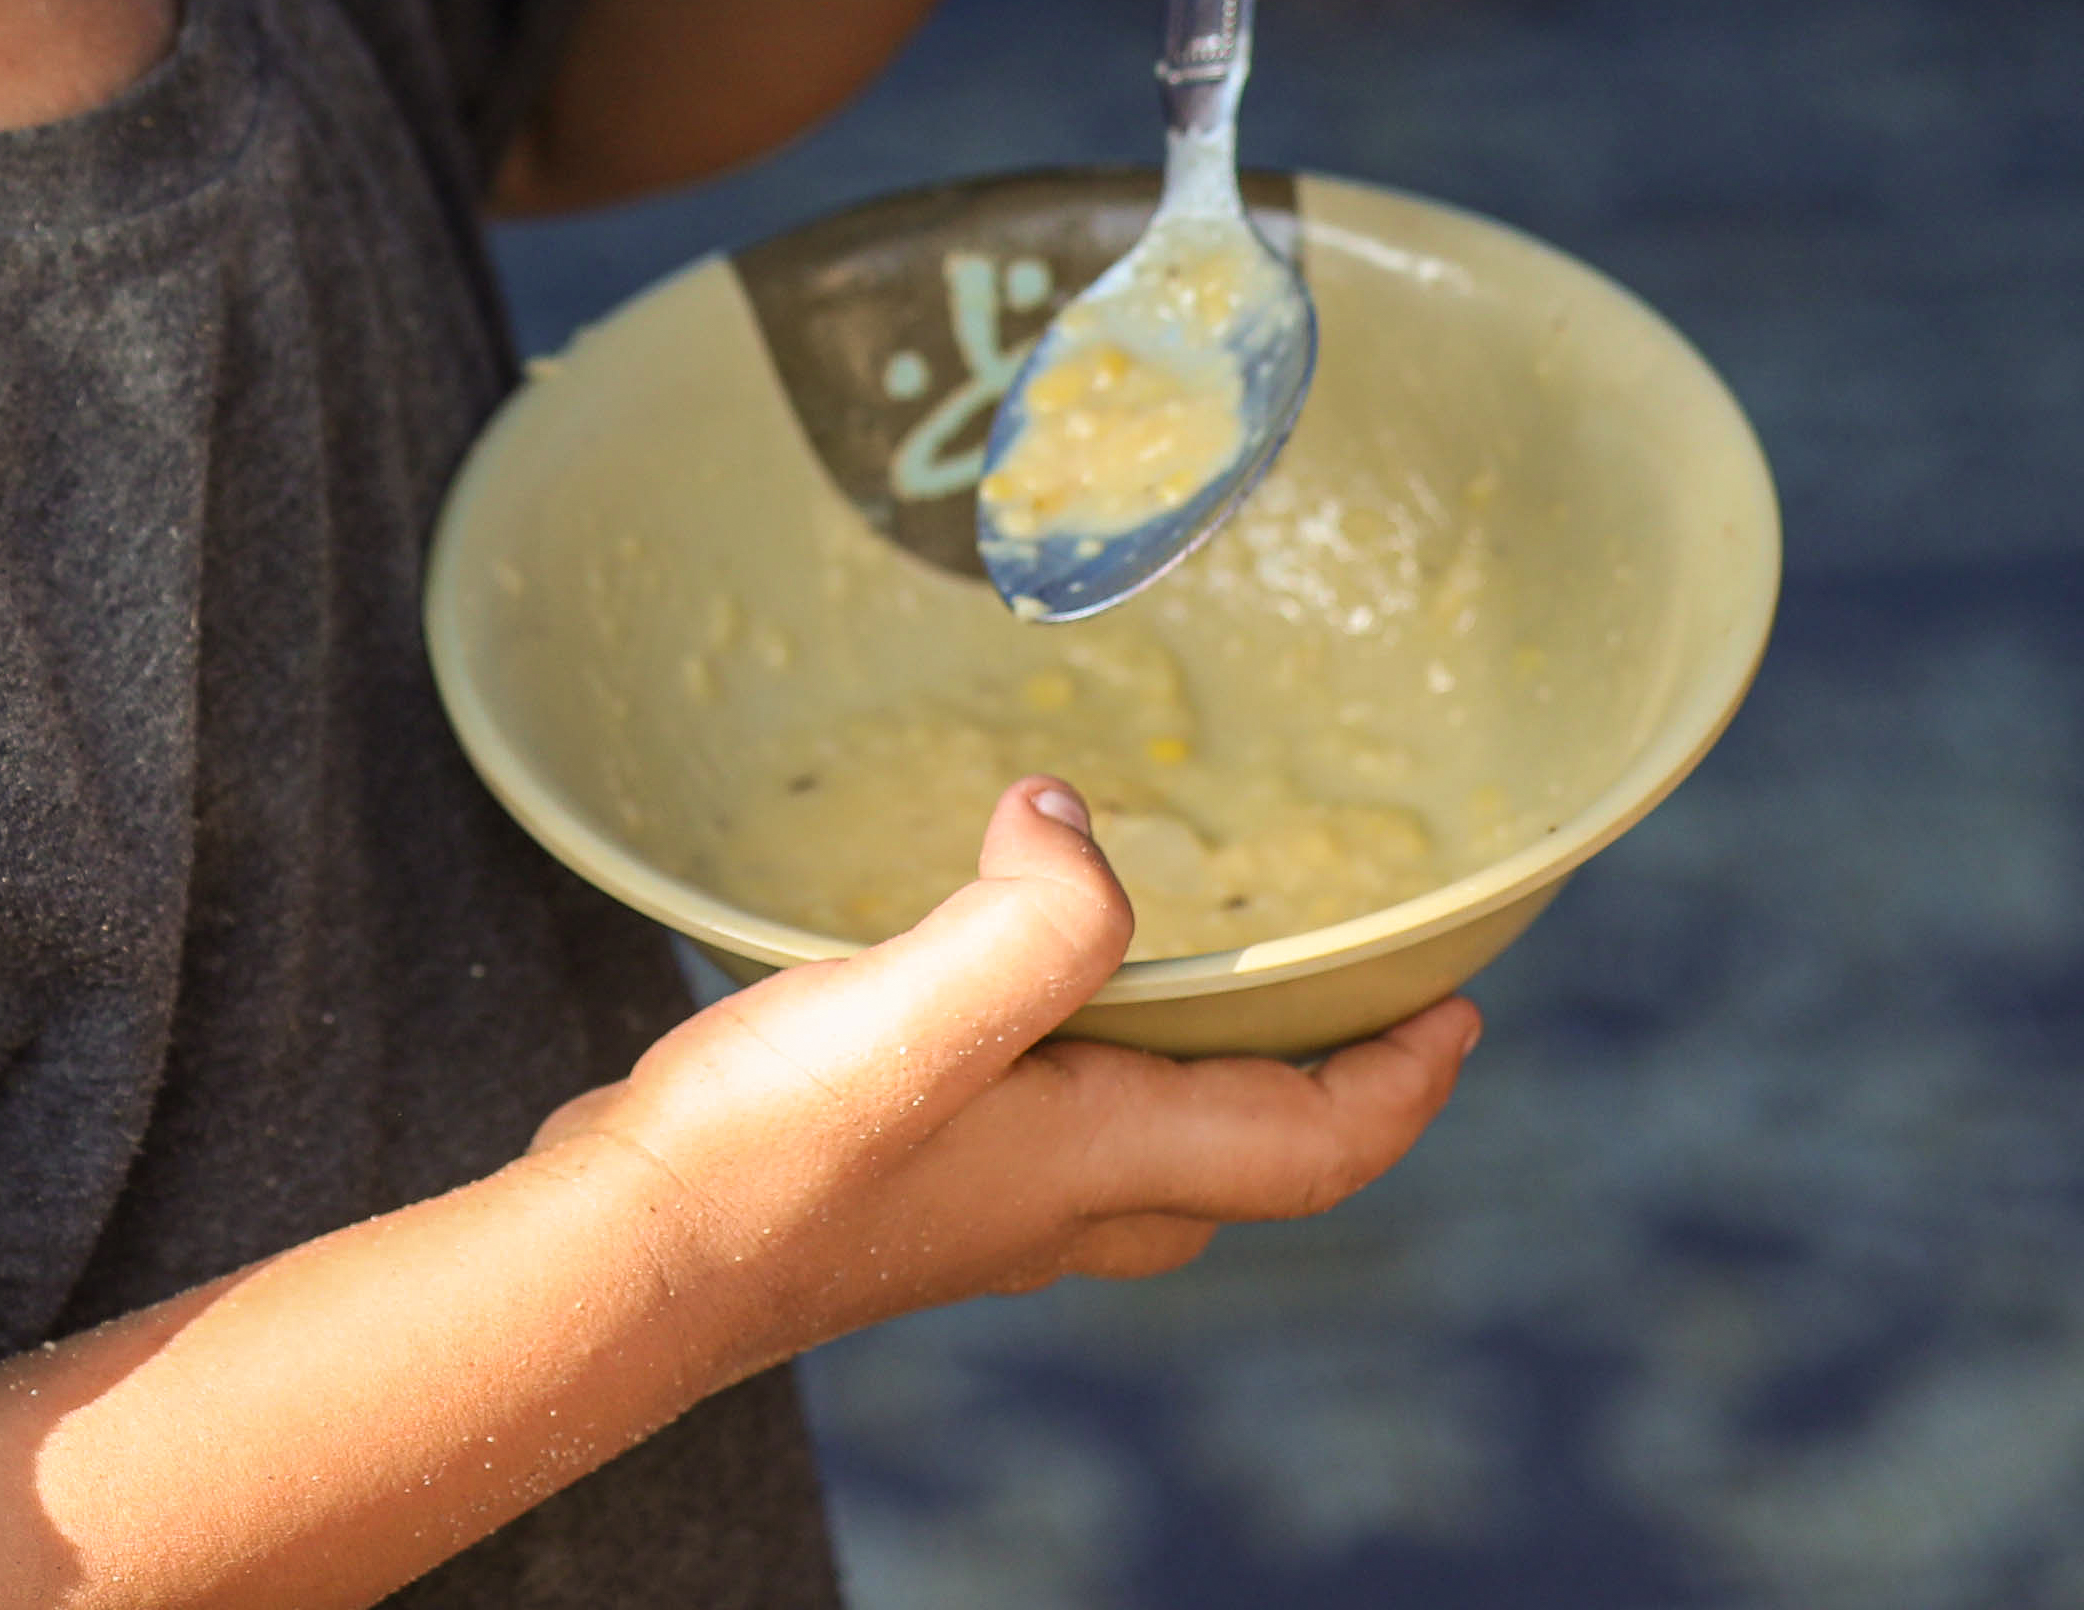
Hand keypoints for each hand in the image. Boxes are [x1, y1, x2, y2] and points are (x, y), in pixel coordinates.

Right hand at [536, 781, 1474, 1383]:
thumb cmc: (775, 1153)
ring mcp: (965, 1204)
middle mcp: (1052, 1203)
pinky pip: (1026, 1127)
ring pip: (1132, 1158)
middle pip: (1234, 1167)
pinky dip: (1063, 1063)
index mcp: (1101, 1161)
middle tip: (1346, 996)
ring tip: (1185, 973)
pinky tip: (988, 990)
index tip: (1462, 1009)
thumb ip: (1040, 919)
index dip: (1403, 1084)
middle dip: (1314, 1091)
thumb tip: (1069, 824)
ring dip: (1191, 1081)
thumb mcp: (929, 1011)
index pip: (1312, 1147)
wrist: (622, 1259)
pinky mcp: (882, 1180)